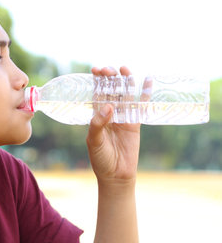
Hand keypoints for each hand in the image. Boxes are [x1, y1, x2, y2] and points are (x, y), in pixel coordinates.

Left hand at [86, 66, 139, 188]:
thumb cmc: (100, 159)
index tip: (96, 70)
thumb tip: (109, 107)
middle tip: (109, 69)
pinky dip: (144, 94)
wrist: (116, 175)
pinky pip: (141, 106)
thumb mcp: (94, 141)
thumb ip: (98, 124)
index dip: (97, 82)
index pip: (96, 94)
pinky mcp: (135, 124)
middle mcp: (110, 114)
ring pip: (125, 95)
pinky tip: (147, 80)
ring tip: (124, 68)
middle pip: (110, 91)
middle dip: (110, 78)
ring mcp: (123, 118)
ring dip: (125, 81)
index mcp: (96, 116)